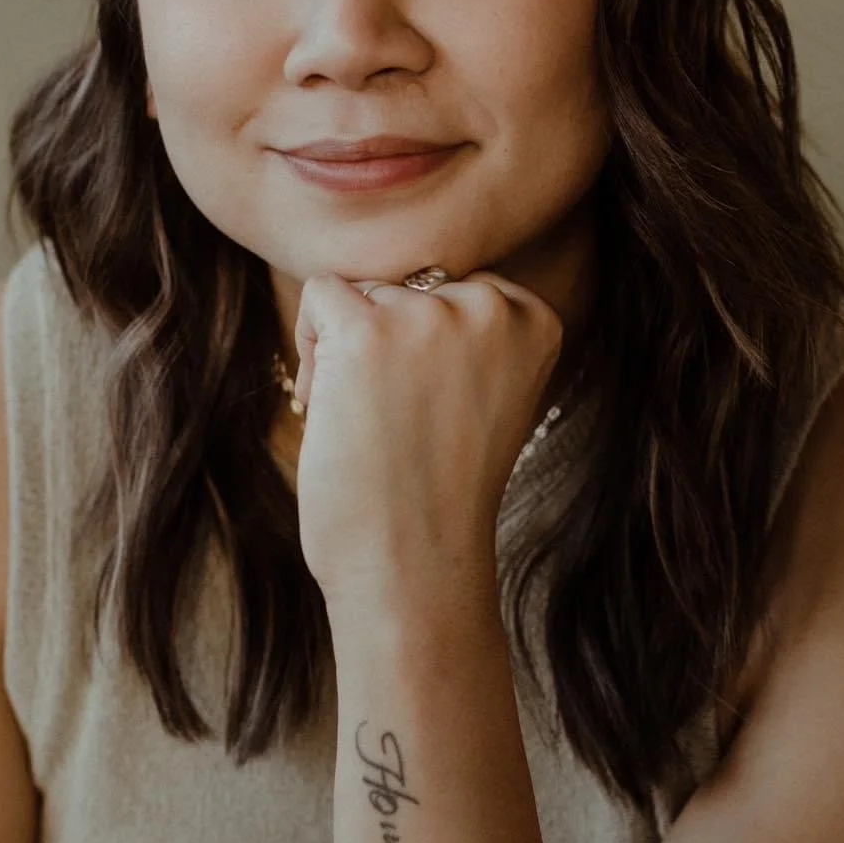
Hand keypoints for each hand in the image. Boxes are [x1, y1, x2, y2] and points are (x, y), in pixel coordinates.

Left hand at [290, 268, 563, 631]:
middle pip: (407, 286)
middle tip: (396, 422)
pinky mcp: (365, 330)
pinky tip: (327, 403)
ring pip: (363, 292)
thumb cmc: (439, 491)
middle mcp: (488, 307)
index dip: (426, 346)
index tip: (432, 407)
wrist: (413, 563)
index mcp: (532, 320)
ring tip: (366, 422)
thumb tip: (409, 279)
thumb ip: (468, 336)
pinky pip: (321, 296)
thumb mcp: (485, 395)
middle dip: (385, 345)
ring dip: (346, 351)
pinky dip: (311, 346)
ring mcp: (428, 315)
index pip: (454, 287)